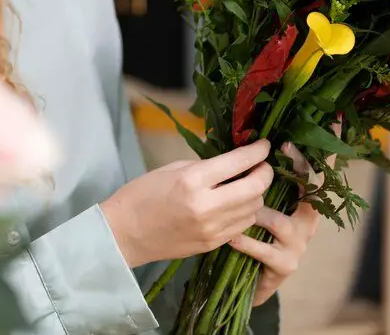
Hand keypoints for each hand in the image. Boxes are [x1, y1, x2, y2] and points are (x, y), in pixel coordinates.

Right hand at [99, 140, 272, 267]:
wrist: (124, 233)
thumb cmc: (142, 194)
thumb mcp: (171, 169)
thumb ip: (204, 166)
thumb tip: (232, 163)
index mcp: (193, 180)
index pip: (238, 162)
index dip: (257, 152)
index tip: (264, 145)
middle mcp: (207, 205)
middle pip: (255, 188)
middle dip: (265, 173)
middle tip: (262, 165)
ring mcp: (212, 228)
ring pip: (254, 209)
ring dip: (256, 194)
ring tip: (249, 184)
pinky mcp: (212, 244)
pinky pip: (242, 226)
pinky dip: (245, 212)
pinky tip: (237, 204)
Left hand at [228, 143, 319, 305]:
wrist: (247, 279)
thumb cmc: (248, 231)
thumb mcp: (253, 201)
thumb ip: (255, 179)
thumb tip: (244, 143)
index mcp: (301, 200)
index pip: (315, 171)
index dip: (317, 152)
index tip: (303, 129)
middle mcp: (307, 220)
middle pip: (311, 189)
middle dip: (299, 166)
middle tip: (281, 149)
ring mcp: (298, 243)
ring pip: (279, 220)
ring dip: (255, 211)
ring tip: (233, 203)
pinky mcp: (285, 264)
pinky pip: (264, 249)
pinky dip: (245, 241)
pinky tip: (230, 237)